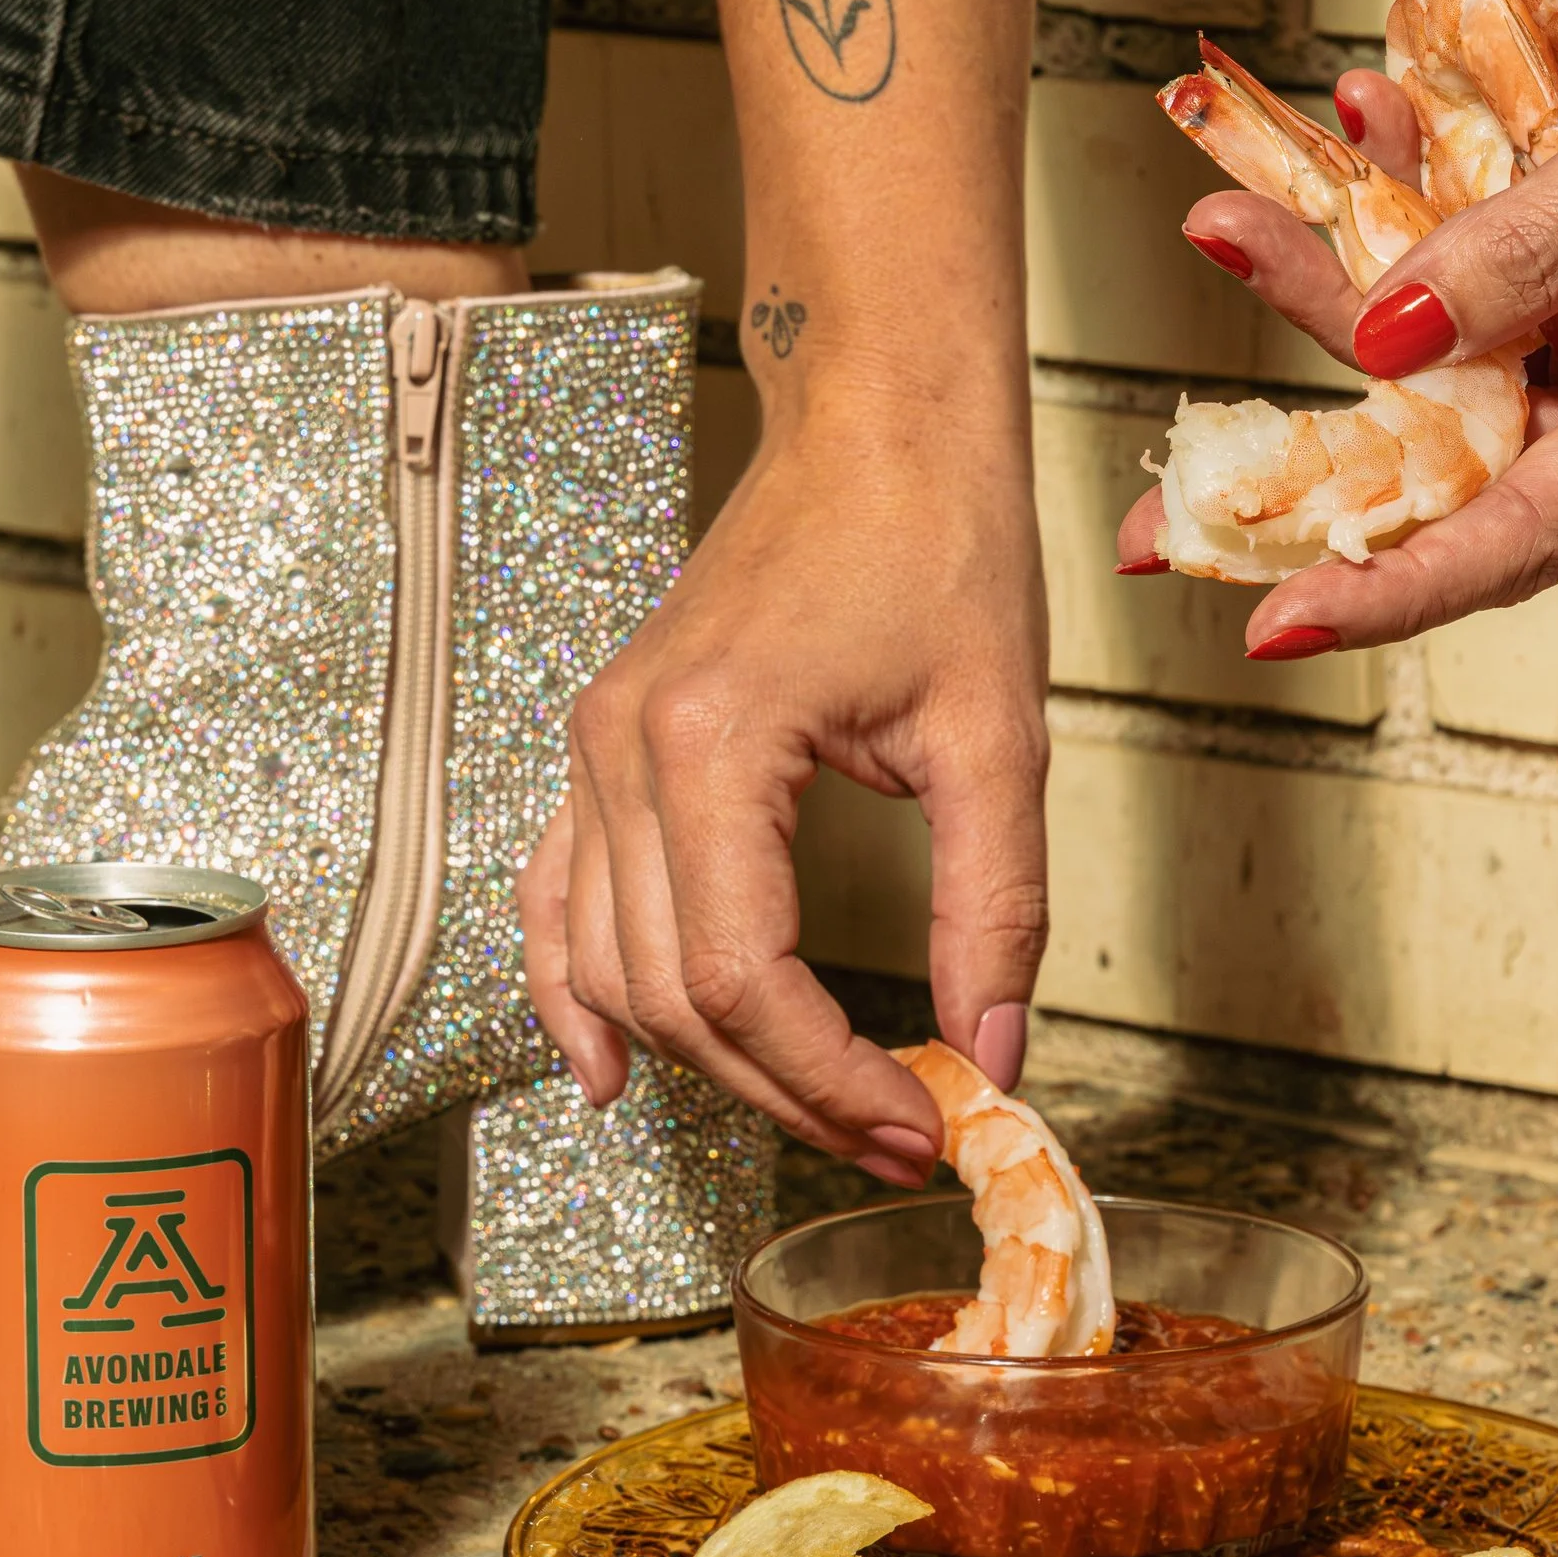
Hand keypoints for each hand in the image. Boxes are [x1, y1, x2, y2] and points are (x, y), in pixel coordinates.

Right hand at [520, 416, 1048, 1173]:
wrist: (880, 420)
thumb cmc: (940, 539)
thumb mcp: (996, 735)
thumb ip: (995, 905)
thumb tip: (998, 1052)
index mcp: (714, 743)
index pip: (745, 980)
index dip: (830, 1078)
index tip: (923, 1124)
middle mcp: (625, 748)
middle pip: (673, 993)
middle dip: (785, 1088)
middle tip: (897, 1136)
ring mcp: (598, 744)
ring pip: (613, 964)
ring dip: (706, 1060)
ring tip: (818, 1109)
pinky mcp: (606, 741)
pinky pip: (559, 893)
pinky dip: (577, 988)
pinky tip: (611, 1068)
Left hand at [1117, 0, 1557, 646]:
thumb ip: (1532, 243)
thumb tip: (1384, 340)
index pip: (1526, 532)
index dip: (1393, 585)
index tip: (1273, 621)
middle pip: (1455, 464)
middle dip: (1310, 463)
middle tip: (1161, 516)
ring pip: (1433, 352)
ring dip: (1330, 280)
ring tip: (1229, 217)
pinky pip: (1456, 257)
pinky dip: (1395, 198)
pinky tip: (1352, 123)